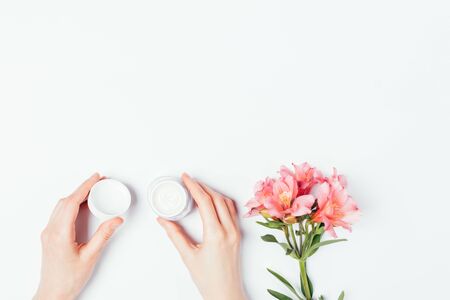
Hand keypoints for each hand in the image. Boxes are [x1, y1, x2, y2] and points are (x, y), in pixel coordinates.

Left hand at [34, 173, 123, 299]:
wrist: (54, 293)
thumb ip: (104, 235)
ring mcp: (48, 233)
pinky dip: (70, 205)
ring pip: (60, 206)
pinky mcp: (49, 236)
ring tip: (91, 191)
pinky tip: (80, 206)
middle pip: (65, 201)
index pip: (71, 202)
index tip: (95, 178)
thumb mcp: (90, 256)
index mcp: (60, 233)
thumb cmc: (68, 279)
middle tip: (97, 182)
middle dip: (82, 188)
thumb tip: (116, 219)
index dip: (84, 187)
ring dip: (75, 196)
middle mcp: (51, 231)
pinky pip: (59, 213)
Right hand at [158, 173, 246, 299]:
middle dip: (202, 186)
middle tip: (190, 181)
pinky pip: (232, 211)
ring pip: (226, 203)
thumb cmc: (209, 279)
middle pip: (217, 198)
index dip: (194, 187)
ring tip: (199, 189)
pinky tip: (214, 202)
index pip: (205, 202)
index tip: (186, 178)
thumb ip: (175, 235)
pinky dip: (222, 201)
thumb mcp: (188, 256)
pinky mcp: (238, 235)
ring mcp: (236, 232)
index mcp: (216, 234)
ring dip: (213, 192)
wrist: (225, 293)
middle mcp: (229, 230)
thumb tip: (163, 220)